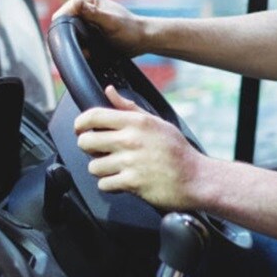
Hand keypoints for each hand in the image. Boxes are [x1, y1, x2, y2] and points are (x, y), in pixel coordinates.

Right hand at [52, 0, 148, 56]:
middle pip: (62, 24)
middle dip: (69, 38)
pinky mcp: (86, 28)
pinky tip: (91, 52)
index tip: (73, 42)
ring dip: (75, 44)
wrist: (141, 40)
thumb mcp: (112, 23)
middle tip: (84, 50)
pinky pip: (75, 39)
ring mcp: (83, 17)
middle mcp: (82, 5)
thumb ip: (95, 14)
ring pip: (67, 33)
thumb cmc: (130, 30)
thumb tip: (78, 4)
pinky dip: (80, 47)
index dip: (63, 29)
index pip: (62, 14)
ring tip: (89, 52)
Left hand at [73, 85, 207, 212]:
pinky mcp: (131, 182)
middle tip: (100, 151)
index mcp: (137, 122)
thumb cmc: (178, 151)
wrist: (196, 178)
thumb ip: (129, 108)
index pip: (94, 116)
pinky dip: (110, 185)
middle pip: (86, 142)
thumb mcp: (157, 123)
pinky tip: (122, 180)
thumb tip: (109, 91)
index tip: (80, 128)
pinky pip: (104, 184)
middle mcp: (131, 140)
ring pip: (93, 166)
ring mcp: (130, 162)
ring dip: (102, 169)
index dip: (81, 123)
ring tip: (116, 168)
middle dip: (89, 148)